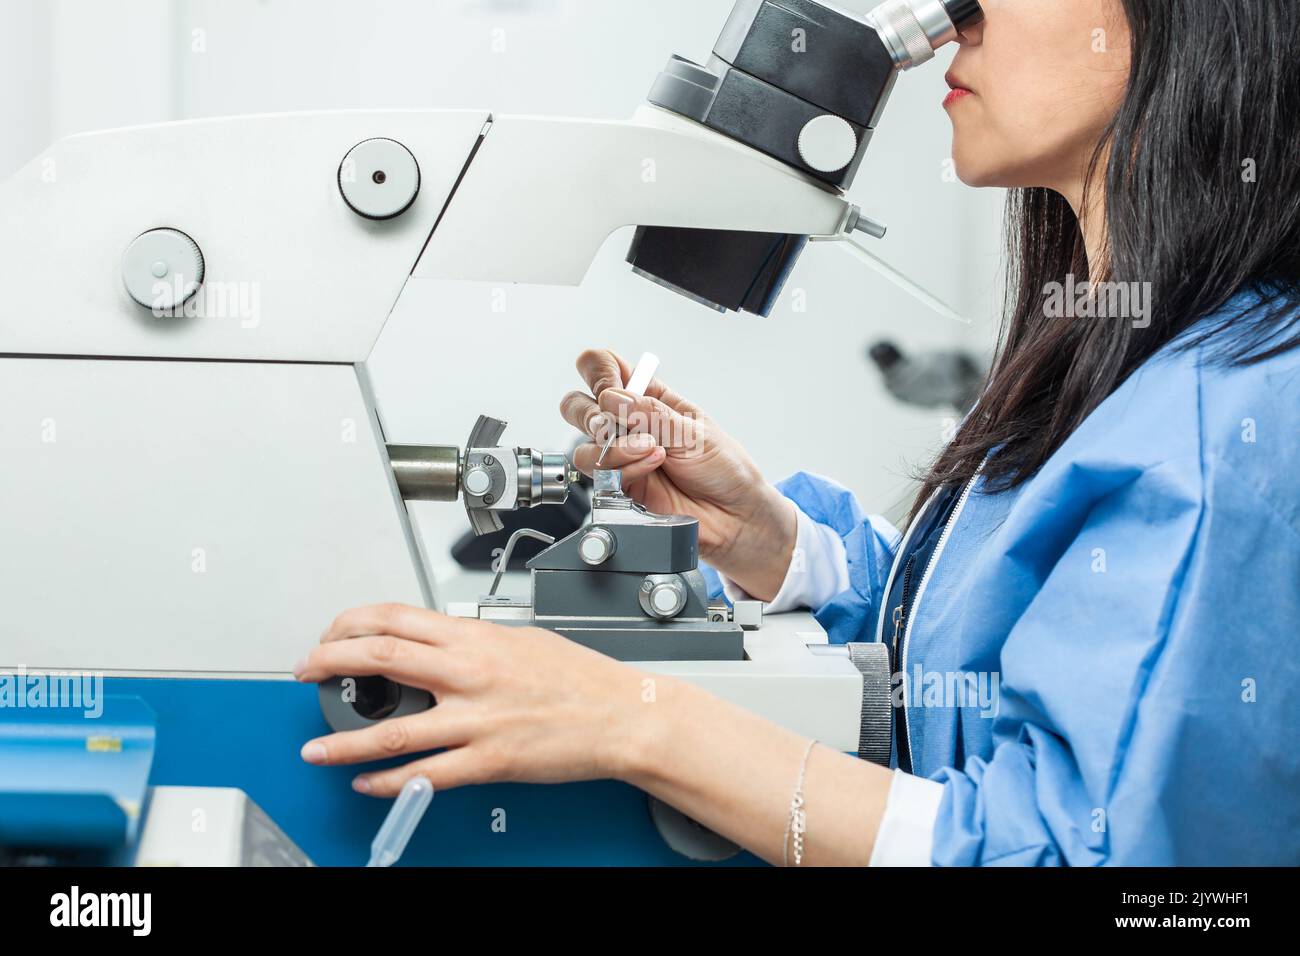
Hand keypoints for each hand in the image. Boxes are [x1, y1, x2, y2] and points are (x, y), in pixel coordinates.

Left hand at [295, 604, 660, 794]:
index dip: (349, 624)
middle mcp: (469, 672)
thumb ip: (471, 642)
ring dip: (343, 740)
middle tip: (307, 673)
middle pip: (379, 658)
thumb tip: (433, 644)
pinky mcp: (488, 760)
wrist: (620, 714)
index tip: (331, 635)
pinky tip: (367, 782)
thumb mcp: (519, 639)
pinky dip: (388, 783)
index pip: (395, 618)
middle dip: (329, 663)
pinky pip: (425, 775)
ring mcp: (476, 719)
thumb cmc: (578, 677)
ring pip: (391, 730)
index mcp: (475, 637)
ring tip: (315, 747)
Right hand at [559, 349, 795, 599]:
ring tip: (653, 451)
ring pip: (583, 444)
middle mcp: (627, 424)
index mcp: (648, 397)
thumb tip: (610, 398)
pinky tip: (652, 470)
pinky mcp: (619, 486)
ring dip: (616, 447)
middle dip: (593, 414)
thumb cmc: (722, 467)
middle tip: (620, 423)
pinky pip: (600, 475)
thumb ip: (649, 413)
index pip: (604, 368)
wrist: (732, 514)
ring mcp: (620, 455)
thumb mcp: (692, 430)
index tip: (614, 389)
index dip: (599, 373)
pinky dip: (626, 470)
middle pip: (577, 405)